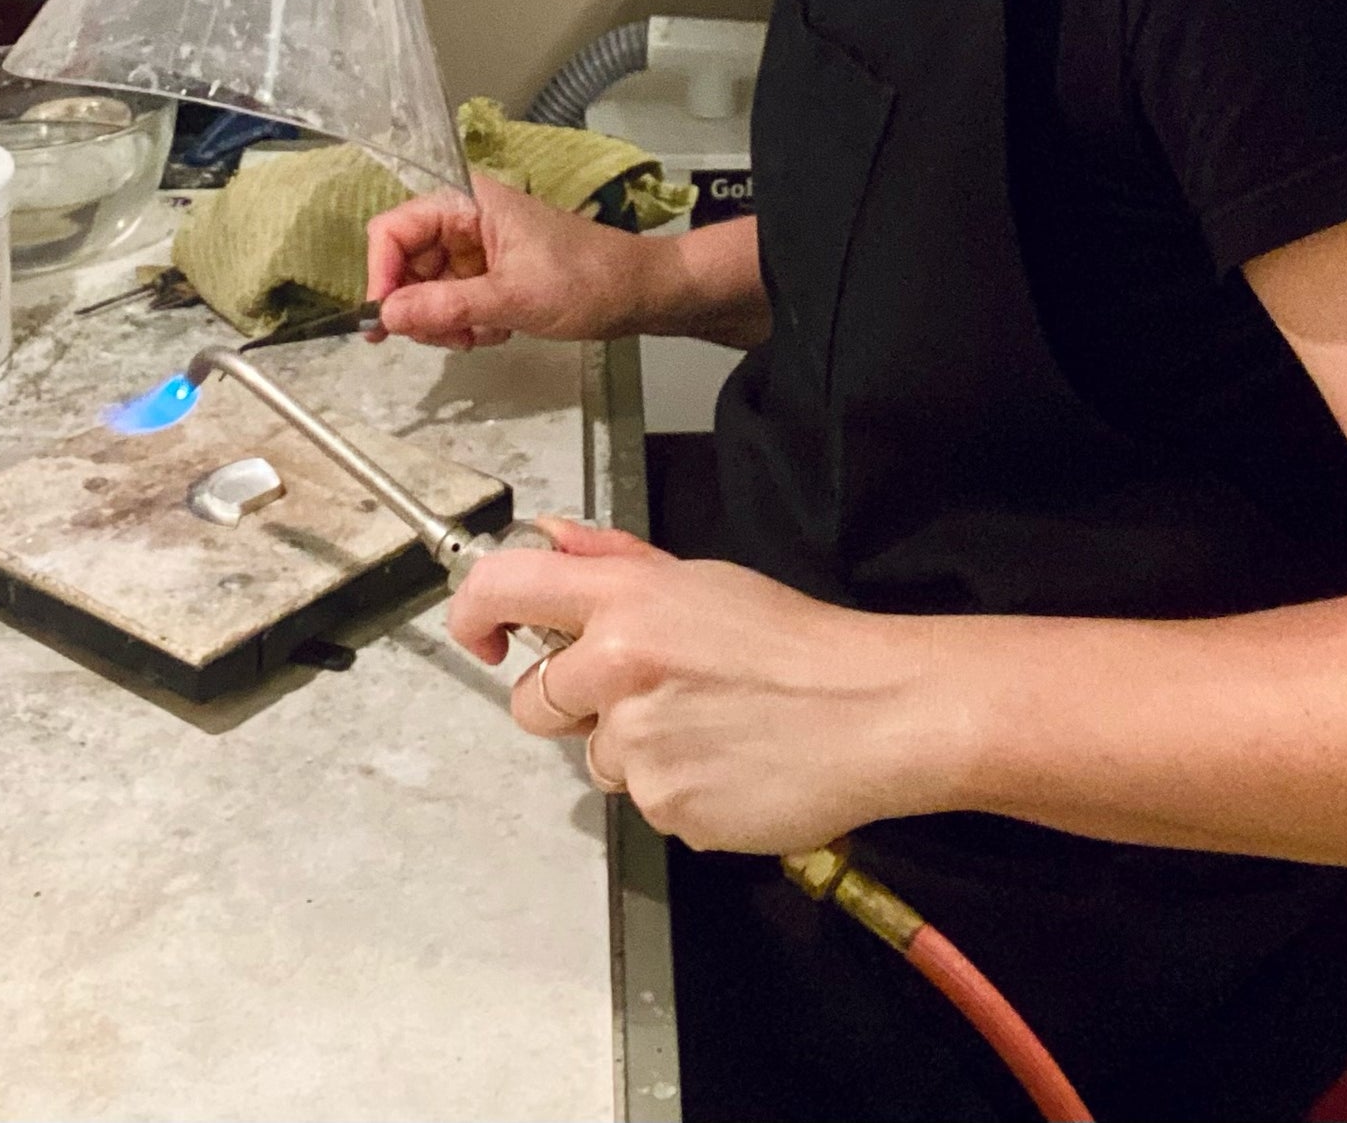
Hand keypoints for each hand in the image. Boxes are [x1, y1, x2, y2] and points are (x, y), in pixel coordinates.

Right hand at [366, 171, 660, 350]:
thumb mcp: (513, 298)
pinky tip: (494, 331)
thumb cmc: (585, 280)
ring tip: (481, 334)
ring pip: (424, 289)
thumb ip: (446, 306)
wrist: (637, 292)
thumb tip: (386, 315)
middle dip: (419, 307)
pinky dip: (463, 323)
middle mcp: (463, 218)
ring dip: (443, 321)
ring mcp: (474, 247)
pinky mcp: (486, 272)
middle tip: (449, 337)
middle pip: (404, 263)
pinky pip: (449, 301)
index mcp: (466, 201)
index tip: (385, 321)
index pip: (393, 229)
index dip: (381, 274)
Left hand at [450, 519, 962, 852]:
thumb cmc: (793, 641)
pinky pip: (646, 803)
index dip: (474, 614)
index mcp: (624, 602)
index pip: (505, 587)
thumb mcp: (700, 579)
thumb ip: (613, 562)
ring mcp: (640, 747)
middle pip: (533, 703)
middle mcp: (617, 670)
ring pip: (597, 759)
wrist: (872, 710)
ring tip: (708, 726)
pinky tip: (727, 762)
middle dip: (571, 705)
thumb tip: (548, 538)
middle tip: (642, 692)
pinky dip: (678, 790)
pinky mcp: (667, 808)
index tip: (483, 636)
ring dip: (636, 750)